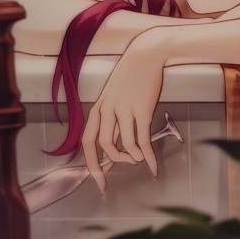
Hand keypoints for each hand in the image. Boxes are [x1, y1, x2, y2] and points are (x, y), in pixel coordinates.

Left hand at [82, 34, 167, 190]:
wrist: (146, 55)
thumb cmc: (131, 76)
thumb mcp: (114, 98)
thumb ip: (113, 122)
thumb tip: (115, 149)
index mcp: (98, 108)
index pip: (87, 141)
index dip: (90, 164)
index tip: (98, 181)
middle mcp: (107, 110)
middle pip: (101, 146)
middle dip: (103, 168)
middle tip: (108, 183)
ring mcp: (124, 110)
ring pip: (123, 145)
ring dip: (131, 159)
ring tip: (138, 162)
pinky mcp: (142, 110)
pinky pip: (142, 140)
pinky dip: (148, 157)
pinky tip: (152, 166)